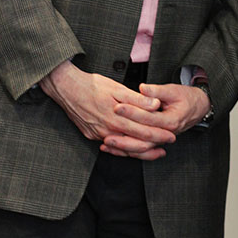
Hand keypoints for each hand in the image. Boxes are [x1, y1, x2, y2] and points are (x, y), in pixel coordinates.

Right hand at [40, 61, 174, 160]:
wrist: (66, 88)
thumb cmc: (92, 85)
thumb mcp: (117, 87)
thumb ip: (137, 99)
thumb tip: (156, 105)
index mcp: (116, 117)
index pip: (143, 130)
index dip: (159, 134)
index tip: (171, 135)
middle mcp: (107, 130)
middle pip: (135, 143)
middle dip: (153, 146)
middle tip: (168, 146)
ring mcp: (98, 135)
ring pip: (124, 148)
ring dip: (140, 152)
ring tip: (155, 152)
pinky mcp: (92, 135)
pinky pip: (112, 146)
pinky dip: (124, 149)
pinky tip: (132, 149)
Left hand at [102, 83, 210, 155]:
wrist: (198, 107)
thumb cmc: (186, 98)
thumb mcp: (173, 90)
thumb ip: (156, 90)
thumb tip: (143, 88)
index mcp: (171, 120)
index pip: (148, 118)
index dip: (132, 112)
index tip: (117, 106)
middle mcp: (166, 134)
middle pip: (142, 139)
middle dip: (123, 136)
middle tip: (106, 130)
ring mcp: (161, 140)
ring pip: (140, 149)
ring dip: (122, 147)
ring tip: (105, 143)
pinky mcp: (156, 141)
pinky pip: (140, 150)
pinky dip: (125, 151)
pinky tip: (112, 149)